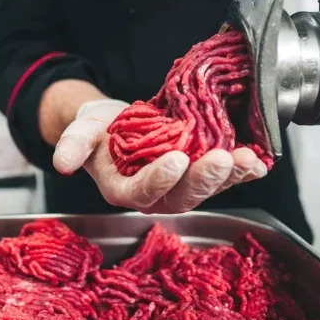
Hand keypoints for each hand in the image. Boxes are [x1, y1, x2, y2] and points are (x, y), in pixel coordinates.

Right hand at [52, 99, 266, 212]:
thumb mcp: (80, 131)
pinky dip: (244, 171)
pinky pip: (225, 178)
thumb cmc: (100, 131)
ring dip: (230, 177)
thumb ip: (72, 145)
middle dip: (204, 179)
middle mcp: (157, 196)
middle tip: (220, 158)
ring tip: (246, 159)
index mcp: (124, 190)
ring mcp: (183, 187)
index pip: (143, 192)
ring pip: (209, 190)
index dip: (159, 179)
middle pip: (183, 196)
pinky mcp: (202, 175)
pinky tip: (258, 160)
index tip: (175, 159)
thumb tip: (61, 163)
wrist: (117, 124)